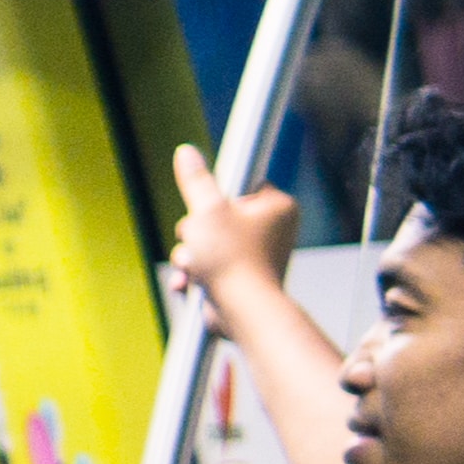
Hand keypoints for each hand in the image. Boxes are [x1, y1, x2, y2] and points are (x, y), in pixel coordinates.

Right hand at [170, 144, 305, 308]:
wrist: (243, 312)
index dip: (215, 197)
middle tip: (197, 242)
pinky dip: (195, 275)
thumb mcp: (206, 211)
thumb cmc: (232, 259)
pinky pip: (211, 267)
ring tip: (193, 268)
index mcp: (278, 206)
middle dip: (195, 233)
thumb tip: (186, 152)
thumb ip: (196, 181)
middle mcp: (274, 229)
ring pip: (209, 243)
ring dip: (189, 256)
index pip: (241, 185)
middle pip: (217, 216)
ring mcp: (258, 255)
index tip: (209, 210)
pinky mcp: (243, 277)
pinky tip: (189, 283)